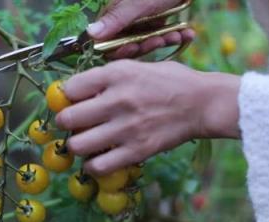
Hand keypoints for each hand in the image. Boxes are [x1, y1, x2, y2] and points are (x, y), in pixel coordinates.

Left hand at [55, 60, 240, 174]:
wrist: (202, 103)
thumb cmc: (170, 81)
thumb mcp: (136, 66)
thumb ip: (107, 77)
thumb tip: (78, 89)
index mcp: (116, 74)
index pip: (70, 88)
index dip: (66, 96)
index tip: (71, 100)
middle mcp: (117, 100)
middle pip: (67, 118)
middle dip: (65, 121)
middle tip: (72, 123)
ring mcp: (126, 128)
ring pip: (77, 145)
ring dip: (77, 145)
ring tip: (85, 141)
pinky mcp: (137, 151)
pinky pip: (99, 166)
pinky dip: (92, 165)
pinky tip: (97, 159)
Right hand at [88, 0, 194, 57]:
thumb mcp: (136, 4)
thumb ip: (115, 19)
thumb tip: (90, 33)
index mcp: (114, 15)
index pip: (109, 42)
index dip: (119, 49)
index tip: (134, 47)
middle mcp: (125, 20)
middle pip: (129, 45)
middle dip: (145, 45)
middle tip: (159, 40)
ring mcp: (142, 22)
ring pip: (147, 42)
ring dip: (162, 41)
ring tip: (176, 34)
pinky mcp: (158, 22)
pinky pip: (163, 36)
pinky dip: (175, 36)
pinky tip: (187, 33)